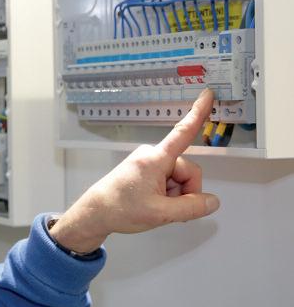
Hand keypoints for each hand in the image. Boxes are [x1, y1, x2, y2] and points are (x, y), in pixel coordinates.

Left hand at [49, 89, 220, 252]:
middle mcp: (152, 155)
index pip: (183, 132)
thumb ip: (192, 207)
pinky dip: (167, 194)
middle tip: (167, 209)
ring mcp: (148, 162)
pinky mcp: (144, 169)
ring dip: (175, 195)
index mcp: (156, 159)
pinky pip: (168, 180)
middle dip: (185, 191)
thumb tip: (212, 201)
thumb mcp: (161, 214)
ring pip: (179, 178)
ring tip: (155, 206)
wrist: (94, 214)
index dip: (198, 112)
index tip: (208, 93)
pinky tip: (154, 204)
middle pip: (188, 170)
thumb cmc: (120, 209)